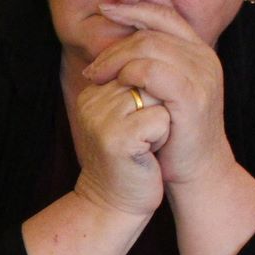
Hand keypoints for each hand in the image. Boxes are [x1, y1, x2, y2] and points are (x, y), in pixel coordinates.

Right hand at [69, 76, 169, 217]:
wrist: (117, 202)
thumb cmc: (132, 157)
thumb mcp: (128, 114)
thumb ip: (134, 83)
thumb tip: (156, 51)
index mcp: (92, 92)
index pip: (139, 66)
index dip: (153, 95)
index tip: (138, 124)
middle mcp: (90, 101)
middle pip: (149, 78)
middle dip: (159, 105)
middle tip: (143, 136)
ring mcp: (100, 119)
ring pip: (156, 95)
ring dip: (163, 120)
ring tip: (145, 142)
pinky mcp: (115, 138)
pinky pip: (160, 119)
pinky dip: (163, 136)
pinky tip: (148, 152)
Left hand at [83, 1, 232, 187]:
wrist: (195, 170)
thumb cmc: (171, 133)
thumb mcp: (160, 92)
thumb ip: (145, 66)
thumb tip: (111, 48)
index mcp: (197, 52)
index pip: (164, 16)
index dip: (133, 9)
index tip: (103, 9)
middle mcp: (204, 59)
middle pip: (150, 33)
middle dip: (114, 47)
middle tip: (91, 70)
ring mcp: (202, 76)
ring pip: (150, 48)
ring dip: (115, 60)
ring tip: (96, 79)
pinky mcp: (193, 97)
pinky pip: (153, 72)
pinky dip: (129, 74)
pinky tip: (116, 86)